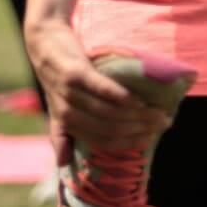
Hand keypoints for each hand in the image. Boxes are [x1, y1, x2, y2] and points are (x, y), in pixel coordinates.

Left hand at [25, 21, 171, 166]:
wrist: (42, 41)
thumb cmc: (57, 75)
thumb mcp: (55, 107)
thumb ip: (61, 134)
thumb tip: (63, 164)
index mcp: (66, 124)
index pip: (104, 141)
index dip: (130, 143)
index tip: (152, 137)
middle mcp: (67, 113)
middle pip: (110, 129)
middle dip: (141, 129)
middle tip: (164, 122)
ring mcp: (70, 93)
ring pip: (109, 113)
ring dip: (138, 115)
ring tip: (159, 111)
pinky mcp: (74, 73)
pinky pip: (101, 89)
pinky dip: (122, 97)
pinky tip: (139, 99)